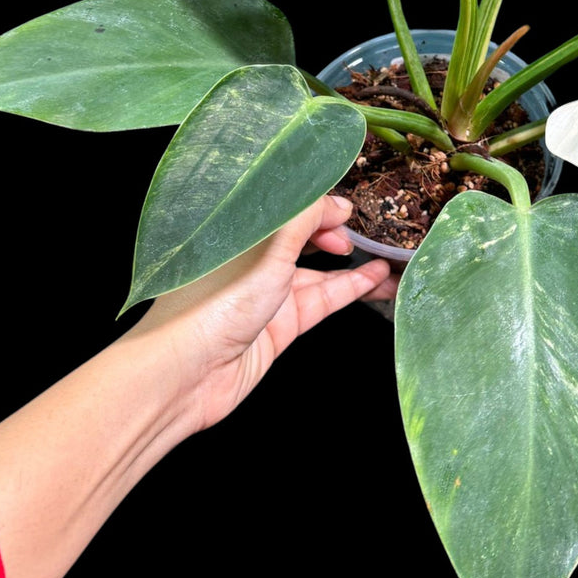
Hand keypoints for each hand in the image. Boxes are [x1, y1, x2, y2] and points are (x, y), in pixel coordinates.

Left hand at [130, 194, 398, 431]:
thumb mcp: (267, 246)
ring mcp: (267, 295)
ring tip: (392, 254)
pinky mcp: (281, 326)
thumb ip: (306, 216)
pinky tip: (377, 279)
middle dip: (339, 231)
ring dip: (354, 263)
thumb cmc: (215, 301)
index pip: (287, 207)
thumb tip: (339, 203)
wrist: (186, 374)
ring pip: (320, 271)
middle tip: (373, 230)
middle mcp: (253, 259)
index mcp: (240, 231)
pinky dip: (351, 288)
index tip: (352, 207)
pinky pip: (323, 300)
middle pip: (305, 237)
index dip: (321, 203)